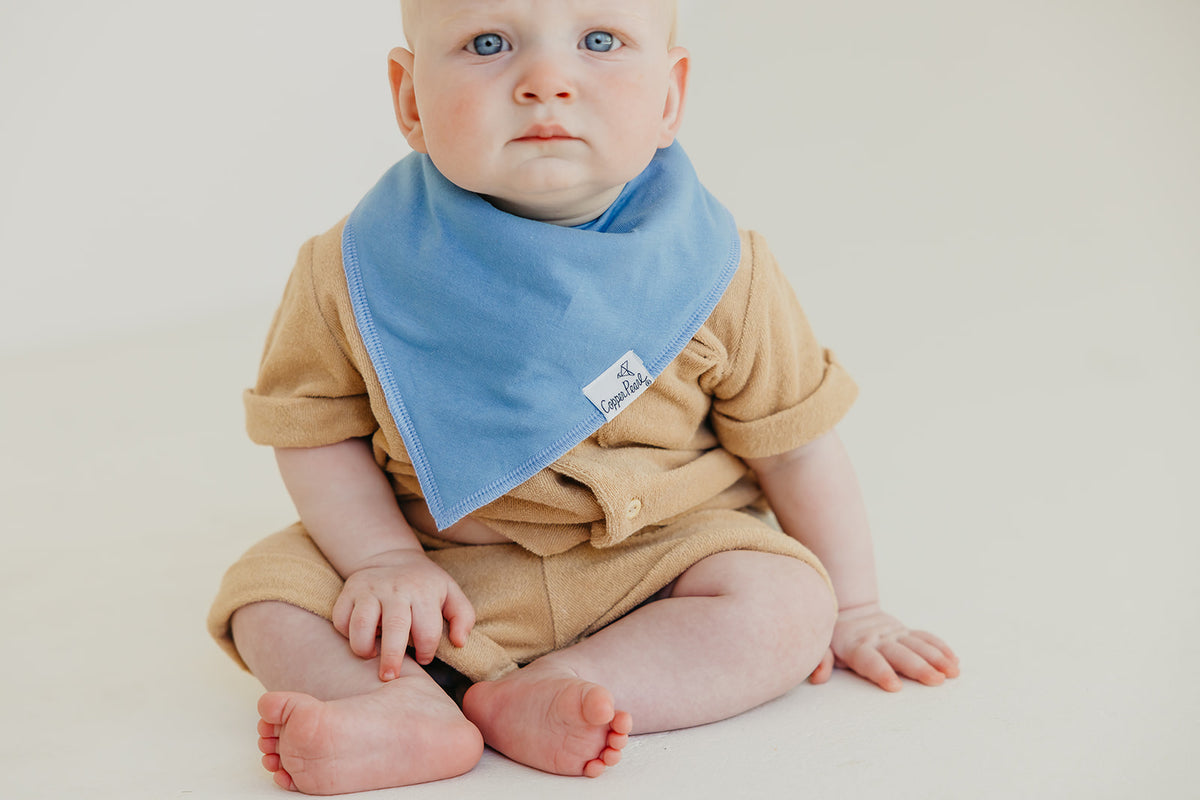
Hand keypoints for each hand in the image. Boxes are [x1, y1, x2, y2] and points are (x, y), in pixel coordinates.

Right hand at [332, 548, 474, 680]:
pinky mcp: (349, 591)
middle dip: (392, 658)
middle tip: (389, 677)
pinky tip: (360, 637)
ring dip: (364, 648)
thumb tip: (459, 642)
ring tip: (371, 655)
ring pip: (361, 625)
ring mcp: (369, 589)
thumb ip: (463, 617)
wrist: (392, 557)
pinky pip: (341, 620)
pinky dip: (346, 635)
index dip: (426, 651)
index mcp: (423, 591)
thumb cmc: (425, 585)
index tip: (423, 658)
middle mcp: (395, 588)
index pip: (427, 630)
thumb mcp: (450, 593)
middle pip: (394, 628)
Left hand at [809, 603, 958, 691]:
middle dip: (919, 667)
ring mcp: (894, 634)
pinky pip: (925, 638)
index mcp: (857, 647)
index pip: (870, 660)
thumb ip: (821, 660)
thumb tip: (816, 677)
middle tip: (937, 680)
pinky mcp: (905, 632)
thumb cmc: (833, 637)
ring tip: (953, 672)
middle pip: (901, 654)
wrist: (848, 609)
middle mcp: (878, 640)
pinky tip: (954, 661)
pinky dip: (940, 648)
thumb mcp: (822, 646)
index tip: (895, 685)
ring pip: (918, 645)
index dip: (881, 672)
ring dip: (937, 658)